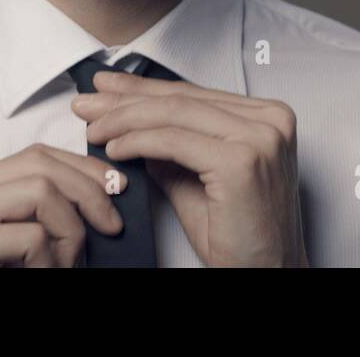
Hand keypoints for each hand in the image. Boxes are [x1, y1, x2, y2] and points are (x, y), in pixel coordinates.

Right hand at [0, 143, 127, 266]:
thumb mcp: (23, 244)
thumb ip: (44, 212)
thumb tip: (105, 186)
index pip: (32, 156)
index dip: (81, 167)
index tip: (116, 188)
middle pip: (37, 163)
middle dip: (87, 191)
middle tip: (111, 226)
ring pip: (39, 191)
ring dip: (70, 232)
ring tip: (66, 266)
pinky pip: (31, 237)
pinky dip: (51, 263)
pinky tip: (42, 279)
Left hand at [73, 71, 307, 266]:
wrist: (265, 273)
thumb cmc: (238, 234)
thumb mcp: (196, 175)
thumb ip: (170, 143)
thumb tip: (126, 118)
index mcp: (267, 116)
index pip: (193, 92)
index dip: (144, 88)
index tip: (108, 86)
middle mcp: (271, 120)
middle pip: (182, 99)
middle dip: (126, 100)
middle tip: (89, 104)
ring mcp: (260, 138)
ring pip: (174, 114)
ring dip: (124, 120)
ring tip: (95, 129)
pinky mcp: (242, 161)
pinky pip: (174, 142)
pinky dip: (138, 142)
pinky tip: (116, 149)